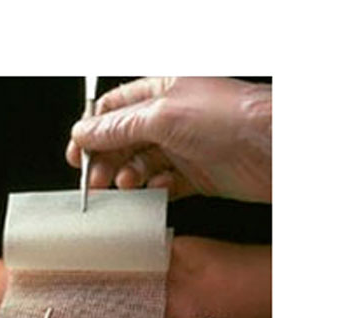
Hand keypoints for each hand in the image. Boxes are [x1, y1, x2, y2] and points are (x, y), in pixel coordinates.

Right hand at [66, 77, 271, 202]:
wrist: (277, 149)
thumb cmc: (230, 118)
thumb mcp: (163, 116)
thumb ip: (119, 127)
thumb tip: (84, 132)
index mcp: (161, 90)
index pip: (114, 109)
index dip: (92, 132)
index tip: (78, 156)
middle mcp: (171, 117)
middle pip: (124, 140)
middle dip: (107, 159)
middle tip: (97, 180)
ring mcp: (184, 146)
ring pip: (142, 164)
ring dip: (128, 176)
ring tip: (127, 184)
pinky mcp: (198, 174)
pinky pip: (165, 184)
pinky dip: (155, 190)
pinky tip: (156, 190)